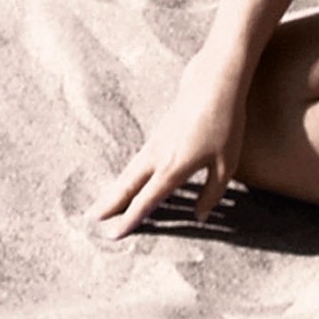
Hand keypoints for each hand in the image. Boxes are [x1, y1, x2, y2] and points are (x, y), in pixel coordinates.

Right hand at [85, 54, 246, 239]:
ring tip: (103, 204)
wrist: (214, 83)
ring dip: (116, 189)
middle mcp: (158, 157)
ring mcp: (156, 143)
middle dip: (110, 204)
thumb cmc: (225, 124)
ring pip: (130, 172)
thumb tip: (199, 217)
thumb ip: (212, 194)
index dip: (130, 219)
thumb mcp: (226, 164)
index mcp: (173, 168)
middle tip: (91, 219)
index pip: (146, 200)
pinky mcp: (159, 133)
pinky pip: (138, 161)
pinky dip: (128, 175)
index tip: (114, 234)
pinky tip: (129, 180)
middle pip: (127, 186)